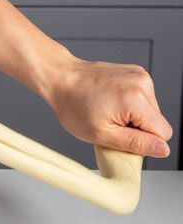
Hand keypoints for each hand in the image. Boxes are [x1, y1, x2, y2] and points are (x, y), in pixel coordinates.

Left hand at [46, 58, 172, 159]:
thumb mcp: (102, 134)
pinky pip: (144, 99)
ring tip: (108, 110)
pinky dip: (130, 105)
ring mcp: (140, 75)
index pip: (163, 133)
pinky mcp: (136, 73)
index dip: (144, 141)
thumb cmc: (73, 105)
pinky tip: (111, 101)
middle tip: (111, 123)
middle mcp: (142, 83)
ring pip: (151, 112)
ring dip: (133, 117)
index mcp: (136, 98)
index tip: (121, 134)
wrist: (60, 77)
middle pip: (157, 122)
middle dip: (138, 128)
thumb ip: (136, 144)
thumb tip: (163, 150)